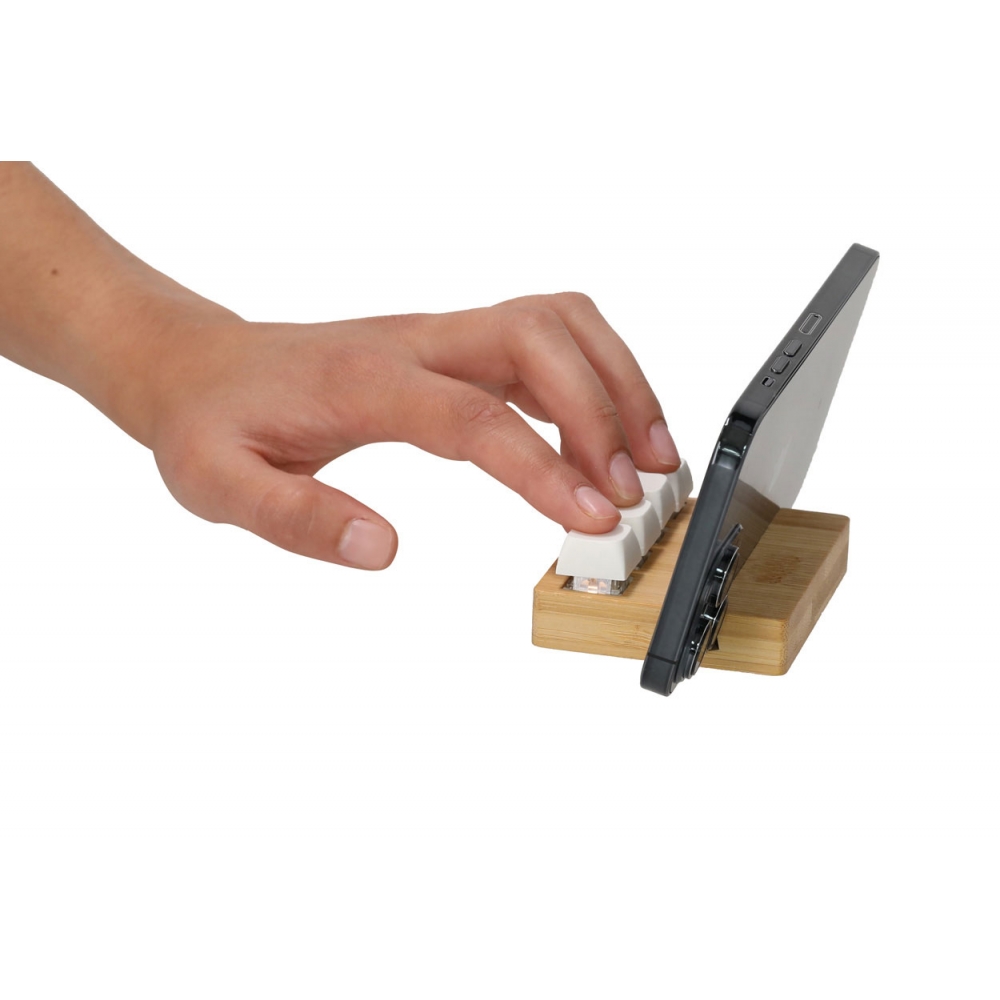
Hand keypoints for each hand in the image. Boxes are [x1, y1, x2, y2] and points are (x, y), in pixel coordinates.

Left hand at [144, 294, 679, 568]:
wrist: (199, 365)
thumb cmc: (212, 423)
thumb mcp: (221, 485)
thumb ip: (298, 519)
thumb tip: (385, 549)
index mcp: (366, 380)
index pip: (474, 414)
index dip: (543, 464)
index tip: (592, 515)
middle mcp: (416, 342)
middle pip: (540, 334)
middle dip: (604, 407)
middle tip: (634, 489)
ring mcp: (440, 336)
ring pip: (557, 321)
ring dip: (616, 381)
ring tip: (650, 457)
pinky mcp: (453, 346)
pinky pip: (545, 339)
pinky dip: (594, 378)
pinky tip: (607, 437)